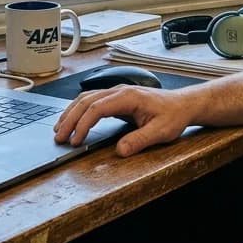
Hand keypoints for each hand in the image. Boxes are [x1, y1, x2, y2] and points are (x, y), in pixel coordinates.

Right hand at [53, 85, 194, 155]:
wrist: (183, 104)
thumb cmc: (173, 115)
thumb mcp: (161, 131)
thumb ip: (140, 140)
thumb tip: (120, 151)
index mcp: (128, 97)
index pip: (97, 108)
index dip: (83, 124)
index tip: (76, 140)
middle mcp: (119, 91)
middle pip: (86, 101)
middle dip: (70, 119)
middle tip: (59, 138)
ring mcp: (117, 92)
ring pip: (86, 98)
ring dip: (71, 113)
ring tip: (59, 130)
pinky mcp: (117, 98)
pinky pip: (92, 100)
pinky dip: (78, 110)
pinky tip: (72, 120)